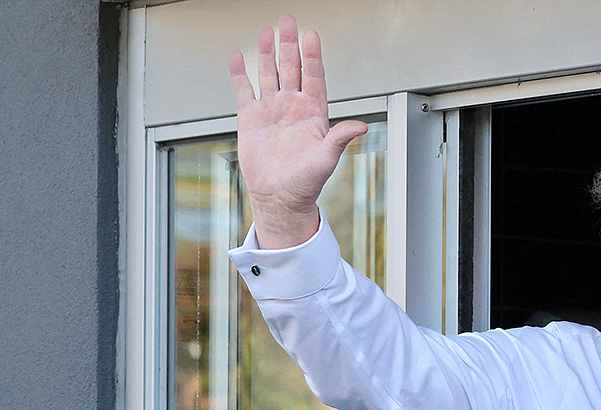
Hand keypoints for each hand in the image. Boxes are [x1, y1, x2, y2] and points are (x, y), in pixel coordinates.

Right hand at [229, 16, 367, 247]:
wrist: (279, 198)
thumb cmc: (305, 183)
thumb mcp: (326, 159)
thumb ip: (340, 139)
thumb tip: (361, 126)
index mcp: (313, 114)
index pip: (314, 77)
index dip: (313, 56)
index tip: (311, 36)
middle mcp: (292, 108)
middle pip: (291, 68)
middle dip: (289, 44)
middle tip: (287, 21)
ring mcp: (271, 111)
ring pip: (269, 74)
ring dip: (267, 53)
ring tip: (265, 32)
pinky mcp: (251, 119)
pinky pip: (244, 91)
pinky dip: (240, 75)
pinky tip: (238, 58)